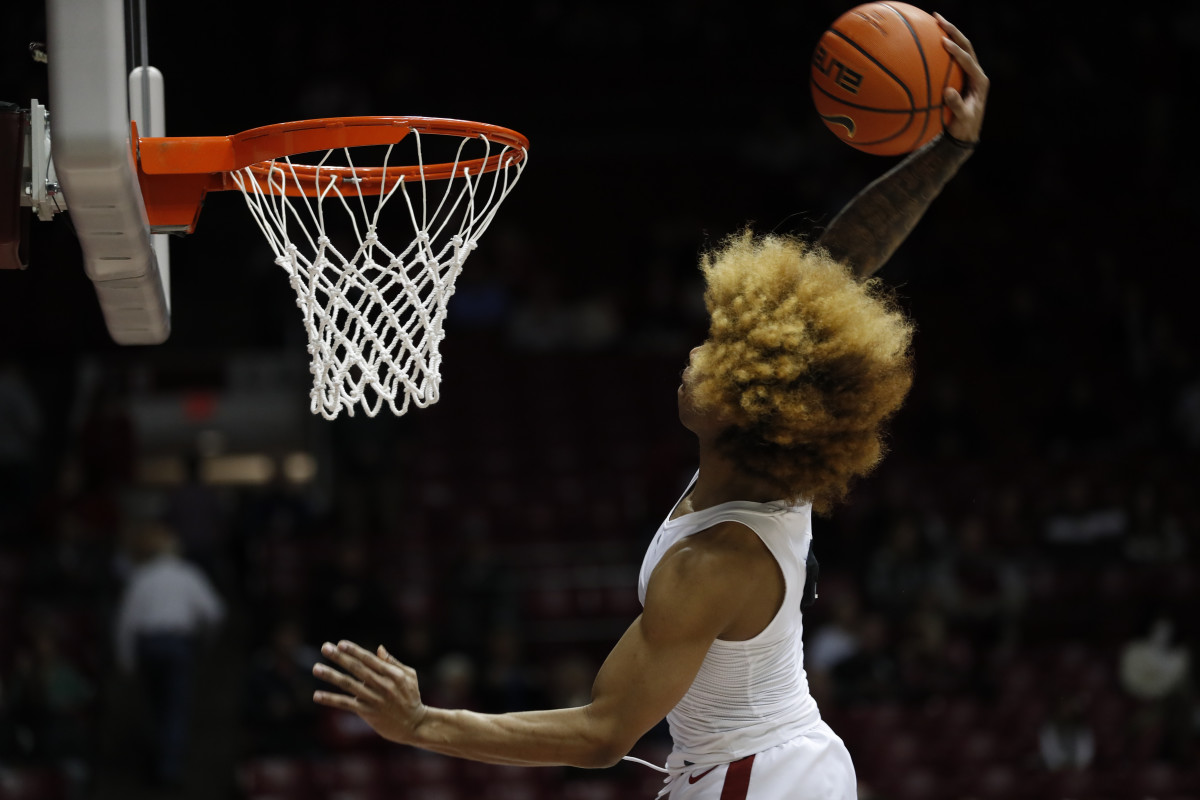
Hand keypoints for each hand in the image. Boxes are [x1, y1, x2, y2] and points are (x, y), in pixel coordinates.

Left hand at [313, 640, 426, 743]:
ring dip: (331, 676)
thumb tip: (379, 648)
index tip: (340, 643)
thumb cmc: (411, 697)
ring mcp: (374, 699)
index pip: (369, 659)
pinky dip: (331, 699)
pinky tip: (317, 695)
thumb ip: (393, 662)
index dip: (354, 651)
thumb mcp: (409, 676)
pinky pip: (346, 704)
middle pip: (357, 668)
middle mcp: (383, 685)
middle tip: (325, 648)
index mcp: (393, 674)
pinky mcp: (368, 713)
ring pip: (349, 685)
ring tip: (316, 668)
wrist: (414, 724)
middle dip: (340, 657)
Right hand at [935, 13, 987, 143]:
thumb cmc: (963, 128)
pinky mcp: (960, 75)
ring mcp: (968, 73)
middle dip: (953, 31)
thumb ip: (957, 106)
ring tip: (934, 20)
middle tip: (938, 19)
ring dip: (948, 34)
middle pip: (966, 46)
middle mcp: (976, 73)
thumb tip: (947, 92)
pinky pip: (951, 58)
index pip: (969, 61)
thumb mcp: (962, 120)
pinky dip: (941, 47)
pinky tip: (927, 40)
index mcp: (980, 81)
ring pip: (961, 48)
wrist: (965, 133)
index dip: (957, 51)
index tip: (944, 42)